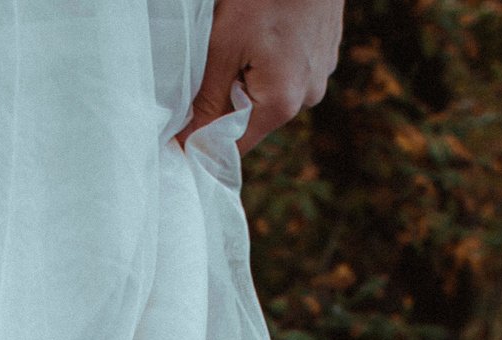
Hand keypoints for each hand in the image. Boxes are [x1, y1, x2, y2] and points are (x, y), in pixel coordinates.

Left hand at [179, 0, 341, 150]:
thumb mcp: (224, 45)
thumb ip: (207, 99)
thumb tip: (187, 142)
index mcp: (283, 102)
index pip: (235, 146)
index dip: (203, 142)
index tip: (177, 133)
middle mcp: (308, 97)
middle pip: (253, 118)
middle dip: (225, 101)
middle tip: (206, 68)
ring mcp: (320, 74)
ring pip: (270, 91)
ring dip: (248, 76)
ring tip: (241, 41)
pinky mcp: (325, 53)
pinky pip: (289, 69)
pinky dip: (269, 58)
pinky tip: (263, 30)